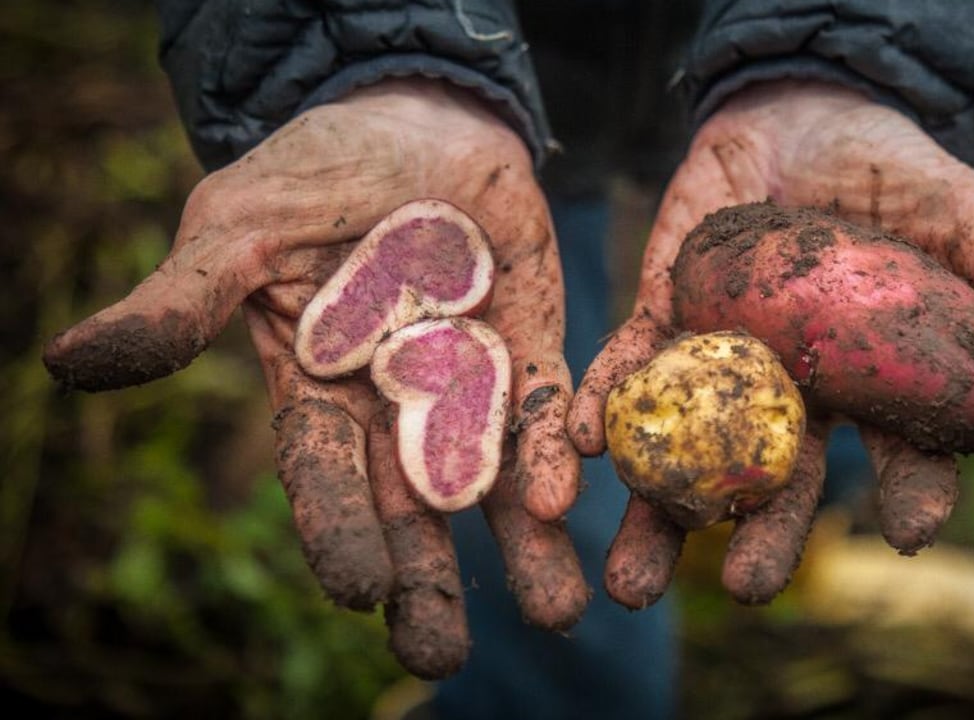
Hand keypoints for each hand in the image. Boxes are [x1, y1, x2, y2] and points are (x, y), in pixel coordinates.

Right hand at [43, 79, 588, 676]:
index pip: (322, 478)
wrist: (417, 123)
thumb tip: (68, 362)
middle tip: (441, 654)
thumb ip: (182, 302)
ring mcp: (469, 388)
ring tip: (554, 613)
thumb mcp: (239, 228)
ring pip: (493, 483)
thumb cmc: (314, 173)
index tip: (359, 590)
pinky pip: (548, 411)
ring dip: (519, 546)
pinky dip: (558, 450)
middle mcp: (396, 411)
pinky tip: (568, 497)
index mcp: (317, 393)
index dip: (337, 530)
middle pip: (411, 509)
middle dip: (427, 581)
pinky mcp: (530, 353)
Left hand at [569, 80, 973, 606]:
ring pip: (696, 448)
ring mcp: (731, 359)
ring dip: (663, 512)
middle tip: (746, 588)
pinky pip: (637, 364)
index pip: (906, 454)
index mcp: (882, 386)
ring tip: (633, 582)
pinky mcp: (670, 314)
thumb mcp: (959, 214)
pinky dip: (613, 400)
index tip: (911, 531)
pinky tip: (588, 441)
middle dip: (766, 533)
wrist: (806, 112)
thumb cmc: (894, 172)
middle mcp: (802, 392)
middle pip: (785, 478)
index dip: (913, 491)